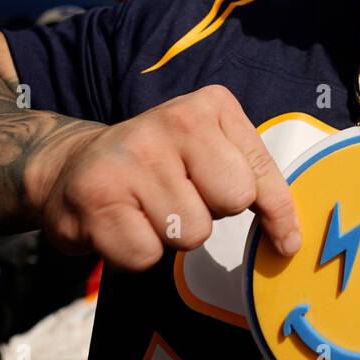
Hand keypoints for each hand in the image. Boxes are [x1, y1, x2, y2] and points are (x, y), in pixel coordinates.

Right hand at [26, 85, 300, 270]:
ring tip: (146, 208)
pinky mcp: (97, 196)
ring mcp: (133, 156)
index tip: (286, 241)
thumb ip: (252, 180)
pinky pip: (147, 255)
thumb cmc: (158, 168)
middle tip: (179, 196)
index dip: (278, 213)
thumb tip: (289, 240)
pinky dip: (137, 253)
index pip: (260, 171)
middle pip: (233, 199)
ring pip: (192, 233)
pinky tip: (122, 223)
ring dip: (172, 235)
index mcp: (211, 105)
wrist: (71, 168)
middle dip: (212, 213)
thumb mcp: (210, 153)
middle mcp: (173, 120)